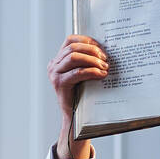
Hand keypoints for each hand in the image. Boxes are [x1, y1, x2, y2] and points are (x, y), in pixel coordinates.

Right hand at [48, 35, 108, 158]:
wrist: (75, 117)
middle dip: (92, 50)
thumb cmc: (81, 95)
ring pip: (74, 57)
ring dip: (92, 60)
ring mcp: (54, 74)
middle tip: (105, 58)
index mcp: (58, 60)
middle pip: (73, 47)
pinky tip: (101, 74)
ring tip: (104, 66)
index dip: (86, 40)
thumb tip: (103, 49)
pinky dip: (91, 71)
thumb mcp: (82, 74)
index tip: (100, 47)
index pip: (70, 40)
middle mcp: (53, 65)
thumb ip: (85, 61)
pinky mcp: (60, 84)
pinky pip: (77, 72)